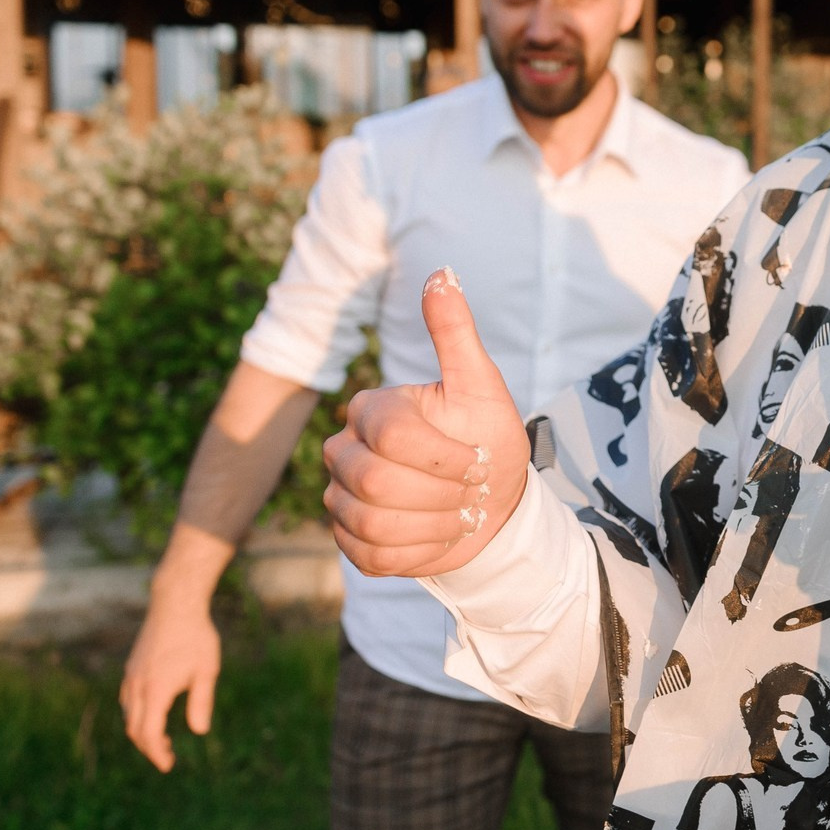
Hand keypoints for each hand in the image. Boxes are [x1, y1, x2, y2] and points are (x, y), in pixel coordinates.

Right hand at [120, 586, 221, 772]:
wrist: (175, 605)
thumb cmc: (196, 637)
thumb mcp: (206, 670)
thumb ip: (201, 702)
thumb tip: (199, 731)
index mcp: (156, 691)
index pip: (150, 734)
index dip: (157, 754)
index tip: (168, 765)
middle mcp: (138, 686)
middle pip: (135, 730)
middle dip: (148, 748)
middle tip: (167, 758)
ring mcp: (131, 677)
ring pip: (129, 716)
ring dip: (142, 733)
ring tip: (163, 740)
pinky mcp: (132, 668)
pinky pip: (128, 701)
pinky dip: (137, 716)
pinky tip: (154, 715)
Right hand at [323, 269, 529, 577]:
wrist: (491, 505)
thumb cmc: (485, 438)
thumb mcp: (481, 386)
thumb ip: (455, 333)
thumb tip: (443, 272)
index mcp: (371, 409)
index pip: (392, 435)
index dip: (444, 455)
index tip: (479, 460)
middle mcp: (342, 449)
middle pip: (375, 481)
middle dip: (439, 492)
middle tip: (471, 490)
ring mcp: (339, 497)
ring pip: (371, 522)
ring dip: (432, 525)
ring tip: (459, 513)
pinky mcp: (347, 541)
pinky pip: (371, 556)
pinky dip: (418, 553)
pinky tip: (441, 536)